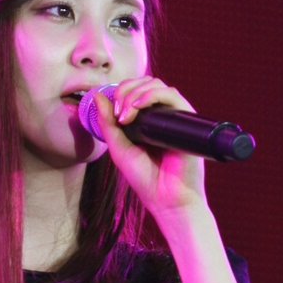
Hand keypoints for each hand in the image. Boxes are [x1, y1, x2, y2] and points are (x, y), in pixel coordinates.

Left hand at [94, 78, 207, 217]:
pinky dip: (151, 95)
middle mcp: (160, 115)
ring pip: (155, 85)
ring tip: (125, 115)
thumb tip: (96, 95)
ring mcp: (173, 116)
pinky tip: (138, 107)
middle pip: (143, 83)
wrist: (167, 198)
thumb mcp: (119, 149)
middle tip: (117, 113)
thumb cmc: (145, 178)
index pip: (132, 91)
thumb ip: (107, 124)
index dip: (118, 93)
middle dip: (125, 91)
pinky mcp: (186, 119)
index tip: (110, 112)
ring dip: (135, 93)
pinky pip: (171, 94)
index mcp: (144, 120)